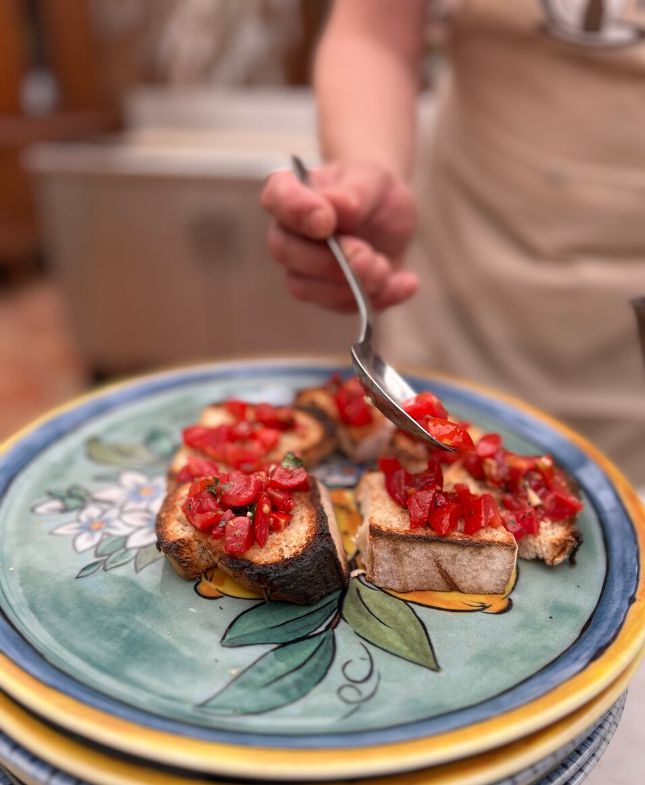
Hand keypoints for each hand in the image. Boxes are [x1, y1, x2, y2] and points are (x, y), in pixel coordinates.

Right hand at [261, 161, 418, 312]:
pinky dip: (378, 298)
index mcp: (291, 193)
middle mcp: (288, 234)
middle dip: (329, 259)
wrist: (390, 218)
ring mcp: (303, 269)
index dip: (297, 212)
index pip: (277, 198)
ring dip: (350, 284)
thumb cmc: (372, 191)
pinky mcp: (327, 296)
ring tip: (384, 267)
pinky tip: (404, 283)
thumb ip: (355, 192)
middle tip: (365, 253)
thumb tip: (340, 207)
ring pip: (306, 288)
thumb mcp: (373, 179)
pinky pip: (342, 307)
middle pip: (285, 251)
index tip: (326, 222)